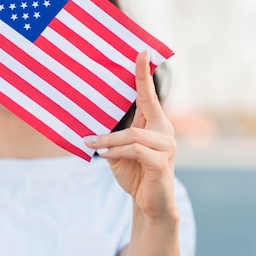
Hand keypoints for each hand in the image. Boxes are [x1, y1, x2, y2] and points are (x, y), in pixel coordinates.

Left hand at [84, 51, 177, 217]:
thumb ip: (113, 136)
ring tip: (90, 143)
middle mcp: (164, 131)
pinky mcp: (161, 162)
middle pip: (147, 103)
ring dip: (108, 139)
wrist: (150, 204)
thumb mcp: (119, 151)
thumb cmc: (134, 174)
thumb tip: (91, 124)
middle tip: (135, 58)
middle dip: (141, 80)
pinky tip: (103, 156)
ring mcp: (166, 146)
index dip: (144, 73)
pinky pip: (134, 150)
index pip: (149, 95)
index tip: (141, 52)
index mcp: (156, 124)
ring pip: (133, 134)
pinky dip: (115, 151)